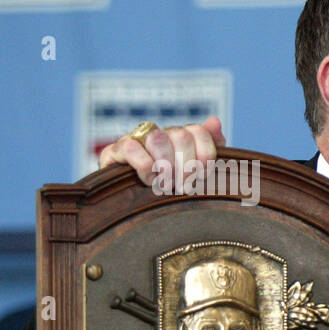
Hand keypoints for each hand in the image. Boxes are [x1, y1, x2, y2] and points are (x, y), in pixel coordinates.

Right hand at [98, 116, 225, 186]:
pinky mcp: (113, 151)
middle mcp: (158, 134)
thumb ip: (211, 146)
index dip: (205, 154)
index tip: (203, 174)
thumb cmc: (170, 191)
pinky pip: (131, 148)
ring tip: (167, 184)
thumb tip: (214, 122)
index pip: (199, 131)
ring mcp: (135, 140)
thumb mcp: (197, 173)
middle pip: (181, 135)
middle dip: (187, 165)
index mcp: (180, 137)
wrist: (131, 207)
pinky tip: (149, 181)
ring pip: (157, 138)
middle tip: (184, 185)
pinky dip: (144, 167)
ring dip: (166, 166)